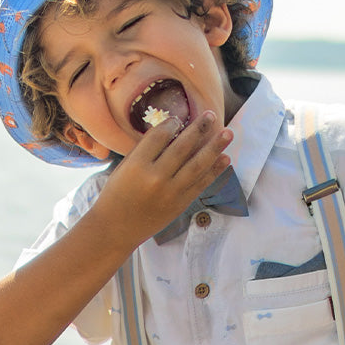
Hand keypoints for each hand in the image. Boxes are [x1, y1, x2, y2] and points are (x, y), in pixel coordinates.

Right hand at [93, 112, 232, 246]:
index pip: (160, 136)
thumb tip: (170, 130)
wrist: (116, 229)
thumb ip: (144, 151)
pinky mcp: (180, 204)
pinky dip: (215, 171)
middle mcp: (155, 178)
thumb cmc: (116, 195)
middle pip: (183, 147)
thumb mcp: (124, 168)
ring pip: (198, 165)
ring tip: (228, 133)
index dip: (172, 124)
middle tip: (211, 115)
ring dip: (215, 147)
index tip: (178, 119)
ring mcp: (170, 192)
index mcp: (137, 165)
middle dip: (199, 129)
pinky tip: (225, 158)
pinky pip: (201, 184)